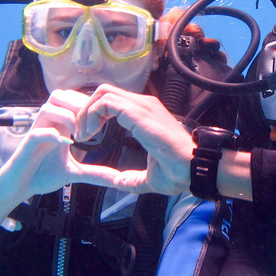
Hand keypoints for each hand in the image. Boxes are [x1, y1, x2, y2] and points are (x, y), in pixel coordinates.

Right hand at [0, 89, 95, 203]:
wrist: (18, 188)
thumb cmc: (41, 175)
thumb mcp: (74, 173)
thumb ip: (95, 173)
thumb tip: (118, 179)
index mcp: (58, 125)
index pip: (72, 100)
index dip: (88, 104)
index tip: (104, 120)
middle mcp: (46, 124)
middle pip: (60, 95)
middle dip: (79, 104)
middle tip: (93, 123)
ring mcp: (36, 133)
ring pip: (48, 107)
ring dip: (67, 116)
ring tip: (80, 134)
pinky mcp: (26, 146)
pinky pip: (38, 132)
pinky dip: (53, 135)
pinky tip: (67, 143)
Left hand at [67, 84, 194, 194]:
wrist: (194, 167)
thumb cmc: (179, 170)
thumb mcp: (150, 177)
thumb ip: (133, 179)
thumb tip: (120, 183)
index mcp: (146, 115)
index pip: (114, 101)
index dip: (95, 114)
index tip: (87, 135)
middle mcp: (144, 105)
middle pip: (105, 92)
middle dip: (86, 110)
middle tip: (81, 133)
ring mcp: (142, 106)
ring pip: (103, 93)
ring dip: (87, 112)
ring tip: (83, 134)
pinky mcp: (138, 112)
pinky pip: (106, 102)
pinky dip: (92, 114)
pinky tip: (90, 134)